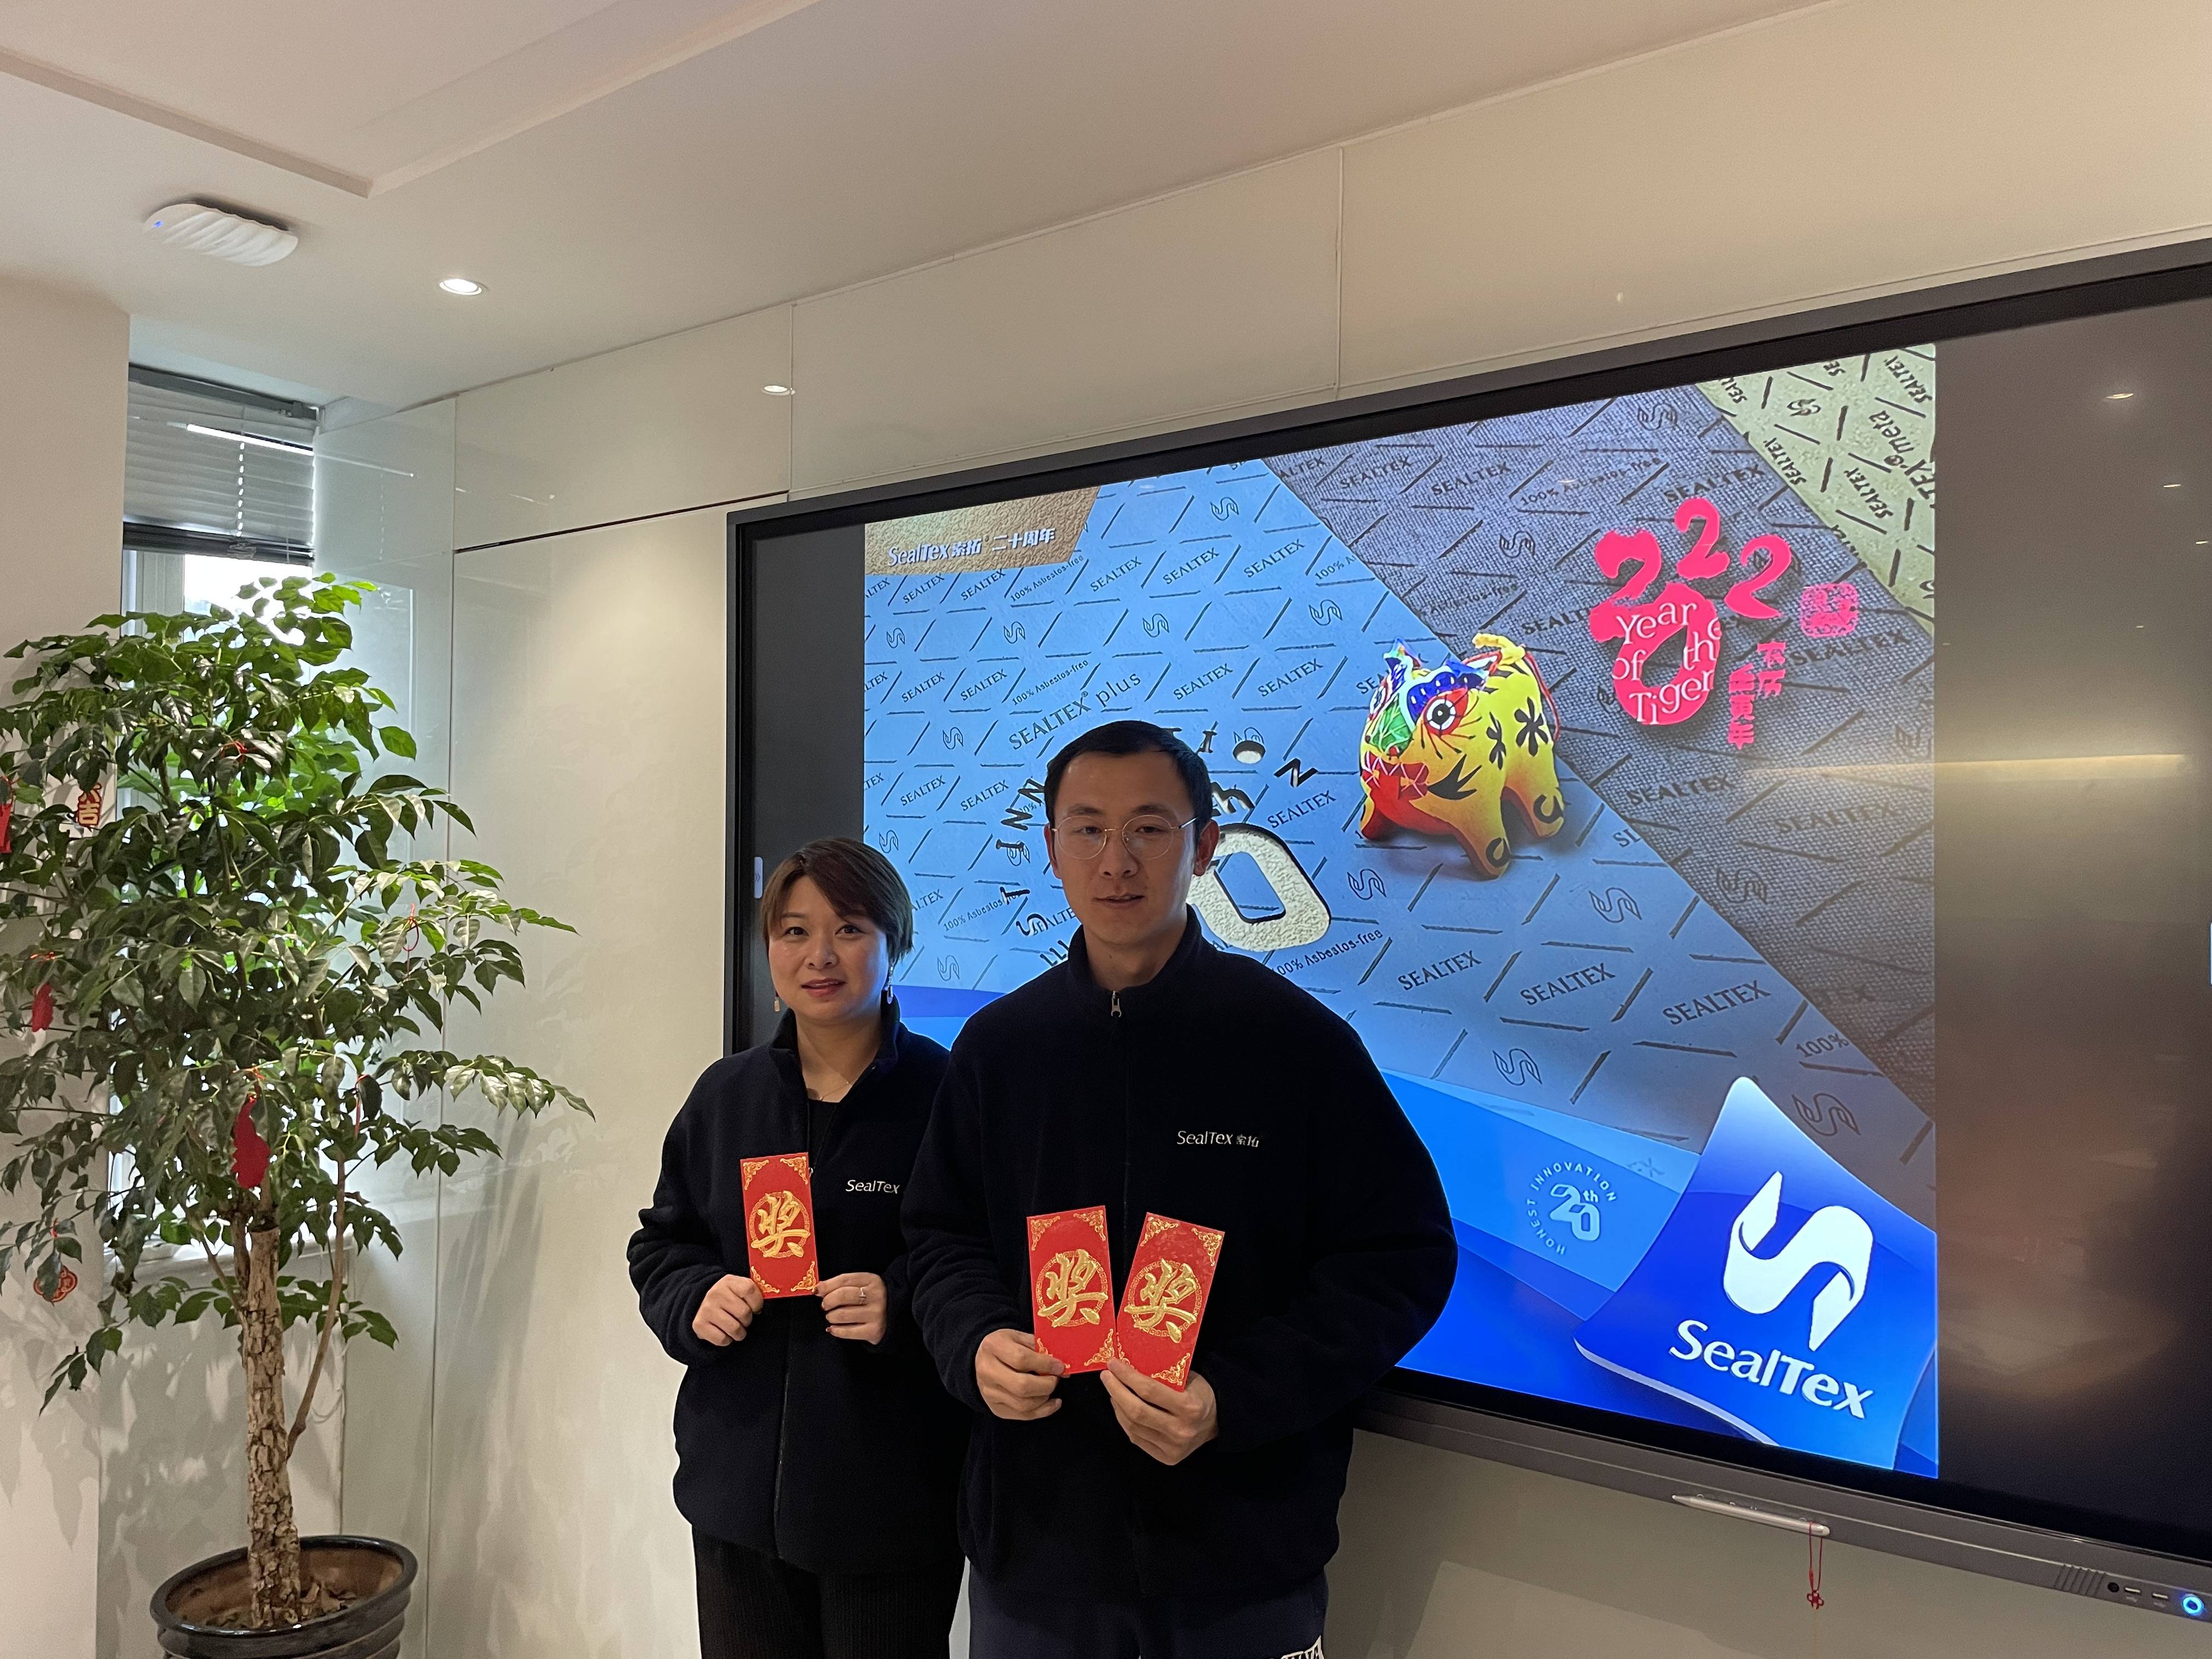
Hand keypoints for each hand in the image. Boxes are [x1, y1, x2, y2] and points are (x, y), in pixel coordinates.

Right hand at [692, 1274, 764, 1345]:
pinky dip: (727, 1340)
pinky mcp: (699, 1324)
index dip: (757, 1303)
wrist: (701, 1304)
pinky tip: (724, 1332)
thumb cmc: (728, 1299)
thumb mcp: (739, 1288)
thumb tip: (770, 1300)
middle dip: (748, 1320)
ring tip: (736, 1328)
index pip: (749, 1289)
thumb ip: (753, 1292)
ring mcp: (706, 1309)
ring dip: (740, 1333)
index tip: (756, 1309)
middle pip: (744, 1312)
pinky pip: (722, 1339)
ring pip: (735, 1329)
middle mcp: (715, 1293)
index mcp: (728, 1281)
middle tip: (743, 1320)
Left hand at [818, 1272, 887, 1344]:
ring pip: (842, 1314)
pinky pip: (847, 1332)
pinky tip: (833, 1328)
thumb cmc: (870, 1299)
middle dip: (828, 1301)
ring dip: (831, 1317)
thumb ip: (841, 1285)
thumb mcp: (861, 1285)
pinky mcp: (874, 1331)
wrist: (892, 1315)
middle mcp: (876, 1296)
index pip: (844, 1280)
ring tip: (832, 1316)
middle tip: (825, 1305)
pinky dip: (835, 1330)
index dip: (827, 1286)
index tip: (817, 1291)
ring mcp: (876, 1314)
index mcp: (872, 1280)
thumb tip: (818, 1289)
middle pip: (842, 1295)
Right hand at [975, 1327, 1063, 1419]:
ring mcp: (990, 1392)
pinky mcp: (996, 1408)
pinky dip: (1043, 1411)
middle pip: (1022, 1386)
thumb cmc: (1005, 1346)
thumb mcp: (1019, 1337)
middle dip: (1047, 1384)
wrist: (982, 1360)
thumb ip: (1039, 1348)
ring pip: (1023, 1404)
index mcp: (993, 1347)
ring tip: (1051, 1387)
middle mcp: (988, 1371)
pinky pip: (1023, 1415)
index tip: (1060, 1367)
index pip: (1021, 1359)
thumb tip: (1060, 1367)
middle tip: (1056, 1378)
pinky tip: (1053, 1402)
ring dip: (1045, 1397)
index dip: (1045, 1365)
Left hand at [1102, 1359, 1217, 1464]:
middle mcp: (1180, 1430)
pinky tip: (1120, 1408)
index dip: (1127, 1376)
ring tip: (1112, 1390)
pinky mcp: (1166, 1457)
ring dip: (1117, 1406)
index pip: (1149, 1390)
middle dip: (1116, 1390)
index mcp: (1189, 1407)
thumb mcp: (1188, 1378)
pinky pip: (1136, 1438)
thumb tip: (1129, 1362)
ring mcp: (1172, 1447)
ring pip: (1133, 1426)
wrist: (1215, 1422)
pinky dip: (1124, 1421)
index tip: (1113, 1364)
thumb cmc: (1199, 1394)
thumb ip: (1163, 1374)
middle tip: (1106, 1376)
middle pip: (1137, 1411)